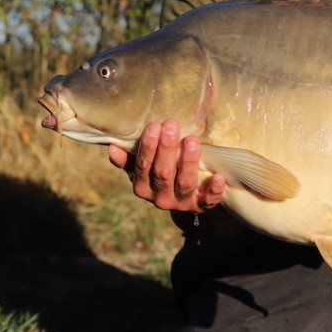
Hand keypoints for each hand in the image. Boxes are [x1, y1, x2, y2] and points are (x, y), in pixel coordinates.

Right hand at [107, 118, 225, 213]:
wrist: (183, 198)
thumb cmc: (159, 174)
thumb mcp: (142, 168)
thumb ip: (128, 159)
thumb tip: (112, 147)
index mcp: (142, 187)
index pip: (143, 166)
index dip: (148, 147)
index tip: (154, 126)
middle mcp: (160, 198)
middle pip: (163, 173)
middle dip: (167, 149)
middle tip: (172, 125)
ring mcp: (181, 203)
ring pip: (185, 183)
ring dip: (188, 161)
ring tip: (192, 139)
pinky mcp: (201, 206)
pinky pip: (208, 201)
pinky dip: (214, 190)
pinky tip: (218, 176)